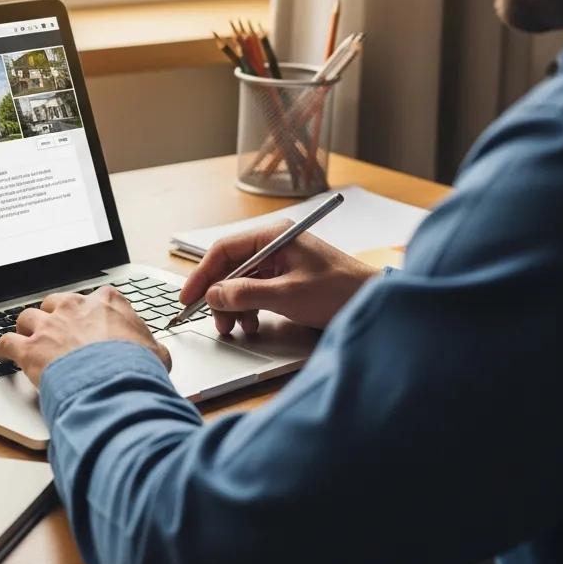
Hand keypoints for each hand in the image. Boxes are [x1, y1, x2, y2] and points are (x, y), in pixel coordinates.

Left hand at [0, 287, 171, 386]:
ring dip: (27, 328)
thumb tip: (158, 356)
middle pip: (57, 302)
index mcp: (106, 303)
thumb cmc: (138, 368)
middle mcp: (75, 308)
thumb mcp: (157, 354)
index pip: (96, 298)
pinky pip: (7, 342)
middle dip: (55, 314)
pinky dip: (2, 348)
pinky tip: (0, 353)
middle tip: (57, 328)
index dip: (91, 312)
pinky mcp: (30, 349)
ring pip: (28, 317)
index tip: (91, 320)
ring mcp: (50, 326)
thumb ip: (151, 348)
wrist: (115, 383)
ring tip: (26, 336)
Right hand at [180, 223, 378, 335]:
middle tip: (214, 320)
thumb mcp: (287, 294)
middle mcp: (273, 245)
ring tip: (234, 327)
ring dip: (233, 306)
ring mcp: (280, 262)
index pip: (224, 250)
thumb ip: (246, 294)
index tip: (189, 297)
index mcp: (273, 236)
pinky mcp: (286, 280)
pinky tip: (251, 324)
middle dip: (219, 296)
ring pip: (240, 283)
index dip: (202, 274)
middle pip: (230, 268)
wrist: (373, 304)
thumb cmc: (339, 291)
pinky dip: (248, 309)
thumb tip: (213, 296)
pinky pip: (255, 292)